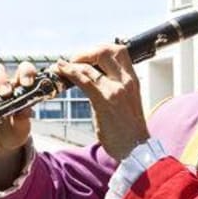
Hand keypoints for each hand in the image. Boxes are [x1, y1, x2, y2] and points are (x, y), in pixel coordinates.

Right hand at [0, 61, 36, 186]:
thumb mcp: (22, 129)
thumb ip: (24, 119)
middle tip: (5, 94)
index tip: (26, 83)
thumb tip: (25, 110)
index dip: (25, 72)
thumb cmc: (14, 132)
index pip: (22, 70)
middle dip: (0, 79)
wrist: (0, 148)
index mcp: (16, 88)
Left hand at [55, 44, 149, 160]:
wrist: (136, 148)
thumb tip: (96, 77)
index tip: (86, 57)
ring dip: (72, 63)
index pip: (118, 51)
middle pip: (104, 51)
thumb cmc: (129, 128)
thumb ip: (115, 86)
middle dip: (85, 52)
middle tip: (73, 60)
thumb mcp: (127, 100)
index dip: (98, 50)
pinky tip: (61, 71)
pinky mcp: (104, 101)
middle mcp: (126, 81)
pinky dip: (70, 73)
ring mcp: (116, 90)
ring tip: (60, 67)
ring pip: (90, 65)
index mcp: (132, 79)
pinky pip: (85, 81)